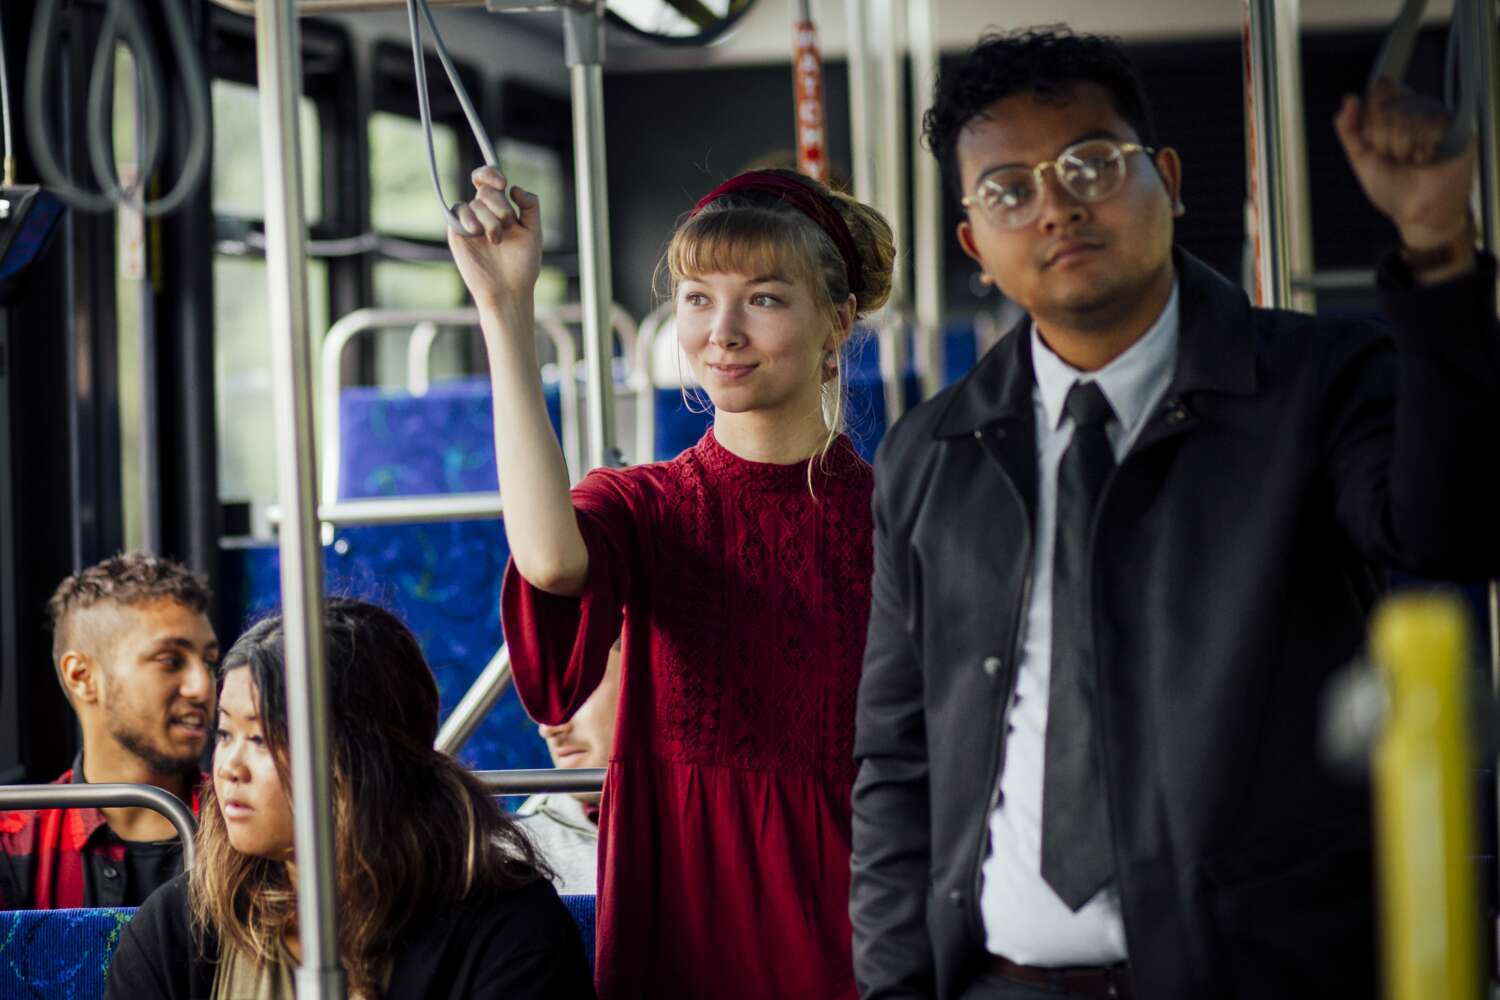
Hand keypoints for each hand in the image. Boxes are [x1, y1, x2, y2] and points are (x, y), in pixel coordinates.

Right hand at [447, 166, 543, 312]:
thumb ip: (530, 206)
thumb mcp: (534, 231)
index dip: (492, 174)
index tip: (503, 184)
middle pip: (485, 191)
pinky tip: (477, 232)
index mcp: (501, 209)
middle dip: (500, 206)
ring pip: (475, 203)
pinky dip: (468, 219)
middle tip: (508, 225)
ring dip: (489, 220)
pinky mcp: (457, 234)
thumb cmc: (523, 264)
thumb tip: (514, 187)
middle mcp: (484, 213)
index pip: (490, 179)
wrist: (508, 290)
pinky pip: (457, 212)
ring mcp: (470, 223)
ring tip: (496, 240)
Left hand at [1334, 80, 1475, 249]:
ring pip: (1406, 116)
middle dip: (1382, 139)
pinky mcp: (1457, 128)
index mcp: (1399, 114)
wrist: (1418, 215)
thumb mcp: (1361, 159)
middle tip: (1395, 158)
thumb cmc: (1393, 189)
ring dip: (1401, 147)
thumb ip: (1349, 130)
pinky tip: (1425, 160)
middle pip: (1389, 106)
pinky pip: (1429, 124)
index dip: (1373, 114)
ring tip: (1412, 162)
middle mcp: (1421, 111)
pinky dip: (1420, 148)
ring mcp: (1440, 118)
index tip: (1375, 139)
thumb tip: (1348, 99)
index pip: (1382, 91)